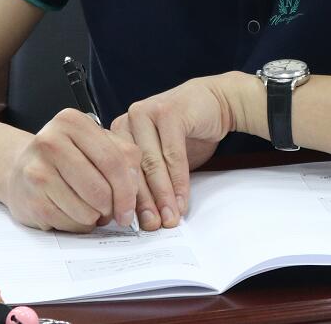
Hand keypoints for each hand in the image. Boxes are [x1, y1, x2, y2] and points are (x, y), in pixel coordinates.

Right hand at [1, 107, 140, 232]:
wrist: (19, 169)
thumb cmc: (66, 157)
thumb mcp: (95, 145)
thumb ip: (124, 157)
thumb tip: (135, 188)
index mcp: (72, 122)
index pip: (114, 161)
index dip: (128, 191)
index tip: (130, 209)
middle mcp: (51, 141)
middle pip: (100, 189)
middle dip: (111, 208)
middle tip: (109, 210)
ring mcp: (37, 171)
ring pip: (86, 211)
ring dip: (94, 217)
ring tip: (88, 207)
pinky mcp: (30, 200)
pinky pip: (69, 223)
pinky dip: (77, 224)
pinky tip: (70, 211)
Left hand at [110, 73, 244, 230]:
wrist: (213, 103)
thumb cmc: (185, 131)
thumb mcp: (162, 158)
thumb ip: (151, 180)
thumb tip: (144, 217)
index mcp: (118, 132)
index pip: (117, 173)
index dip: (128, 202)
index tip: (136, 226)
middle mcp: (127, 120)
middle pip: (133, 169)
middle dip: (145, 203)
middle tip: (154, 226)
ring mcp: (146, 113)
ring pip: (152, 163)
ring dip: (163, 195)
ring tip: (170, 217)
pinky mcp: (168, 112)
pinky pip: (172, 154)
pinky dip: (179, 181)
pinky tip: (182, 199)